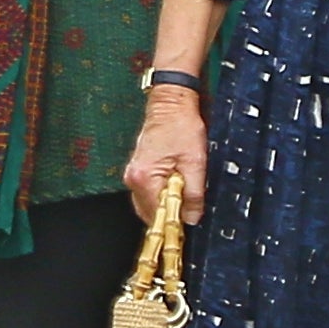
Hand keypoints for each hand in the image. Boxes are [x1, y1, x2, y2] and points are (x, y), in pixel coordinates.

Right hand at [124, 82, 209, 222]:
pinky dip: (160, 196)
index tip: (189, 223)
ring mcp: (133, 173)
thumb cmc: (180, 127)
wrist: (170, 104)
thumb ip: (193, 194)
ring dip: (165, 206)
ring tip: (185, 197)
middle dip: (168, 215)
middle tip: (190, 211)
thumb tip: (193, 217)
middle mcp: (133, 178)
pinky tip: (176, 188)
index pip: (157, 215)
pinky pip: (147, 193)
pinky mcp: (138, 169)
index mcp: (144, 178)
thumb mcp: (195, 163)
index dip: (174, 222)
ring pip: (148, 204)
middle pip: (149, 213)